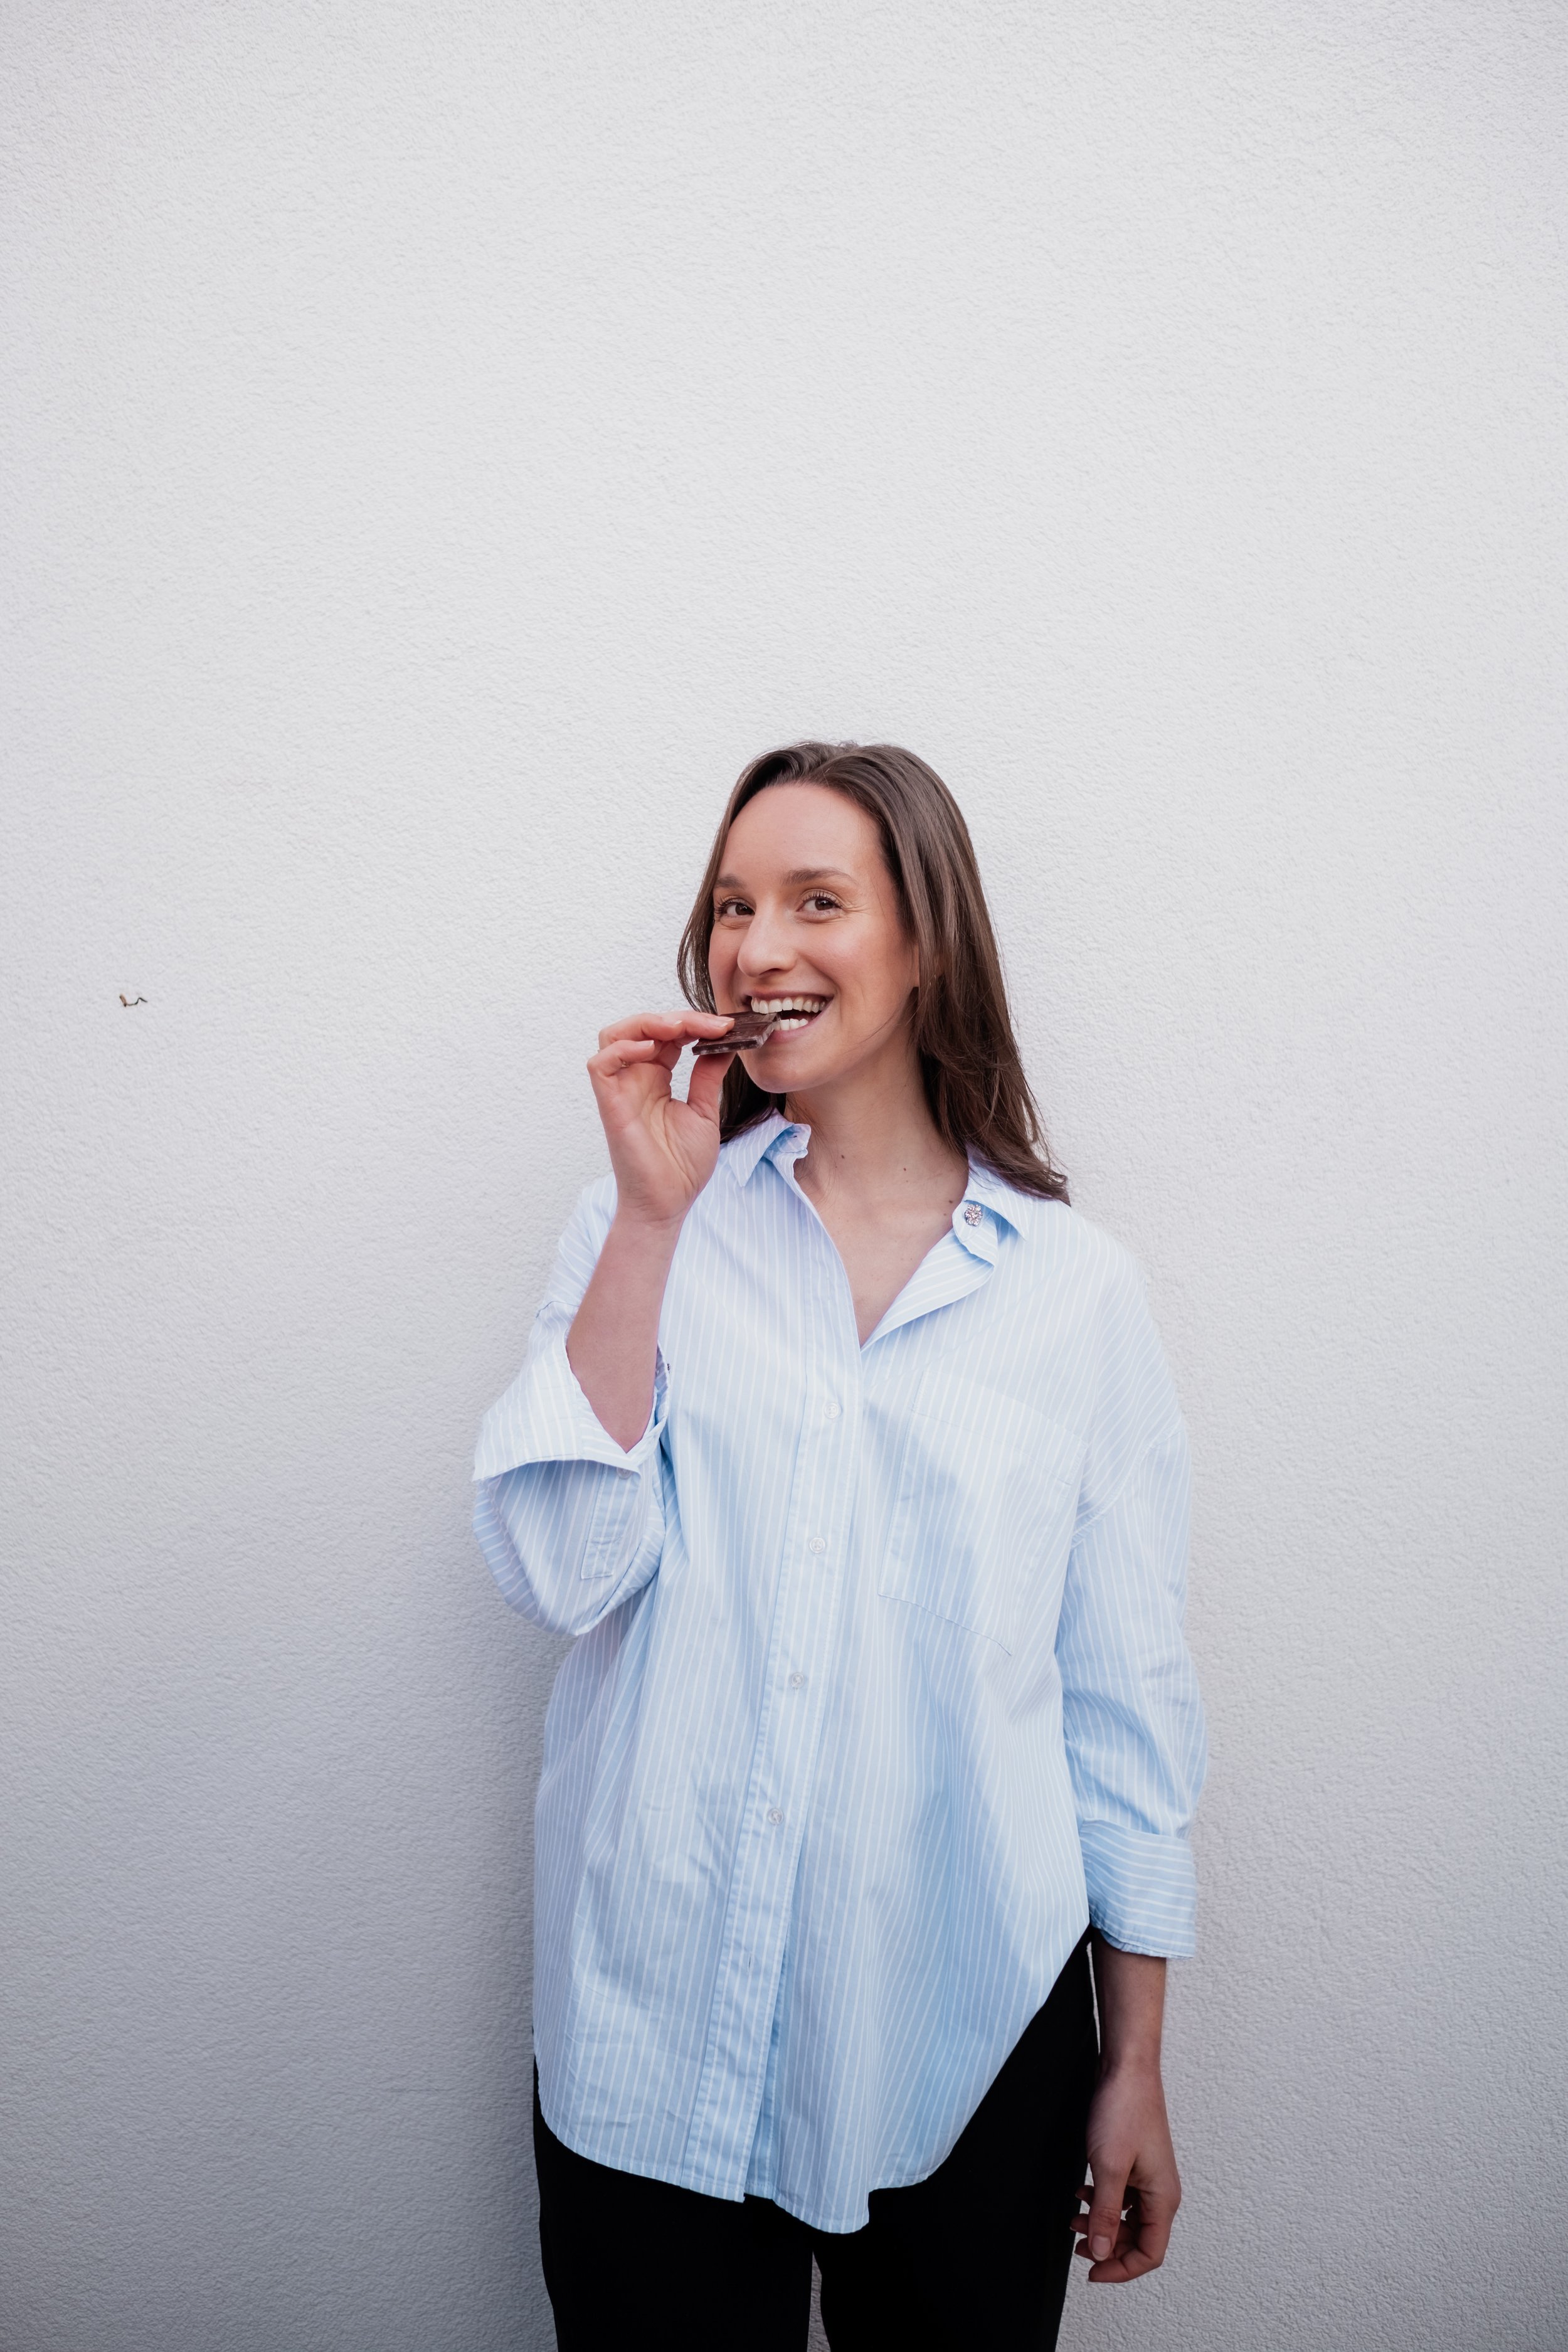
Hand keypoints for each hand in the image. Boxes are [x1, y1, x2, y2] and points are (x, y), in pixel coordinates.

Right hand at [586, 1010, 740, 1229]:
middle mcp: (636, 1078)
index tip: (727, 1026)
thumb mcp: (705, 1111)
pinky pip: (600, 1064)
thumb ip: (709, 1076)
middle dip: (677, 1017)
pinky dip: (621, 1049)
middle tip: (712, 1024)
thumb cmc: (682, 1166)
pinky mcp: (610, 1104)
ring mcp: (620, 1090)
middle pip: (642, 1027)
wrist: (669, 1203)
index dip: (694, 1023)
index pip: (668, 1035)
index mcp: (657, 1078)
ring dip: (646, 1023)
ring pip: (614, 1035)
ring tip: (679, 1028)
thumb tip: (725, 1045)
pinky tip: (652, 1050)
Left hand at [1073, 2060, 1181, 2283]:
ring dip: (1102, 2223)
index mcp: (1163, 2198)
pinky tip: (1081, 2191)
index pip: (1150, 2254)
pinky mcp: (1135, 2162)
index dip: (1121, 2269)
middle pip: (1138, 2240)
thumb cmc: (1124, 2109)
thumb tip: (1103, 2253)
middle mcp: (1160, 2191)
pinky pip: (1122, 2195)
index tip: (1092, 2272)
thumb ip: (1107, 2214)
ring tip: (1074, 2218)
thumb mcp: (1108, 2167)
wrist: (1126, 2066)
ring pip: (1128, 2218)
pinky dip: (1102, 2200)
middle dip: (1108, 2247)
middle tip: (1077, 2245)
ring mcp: (1148, 2176)